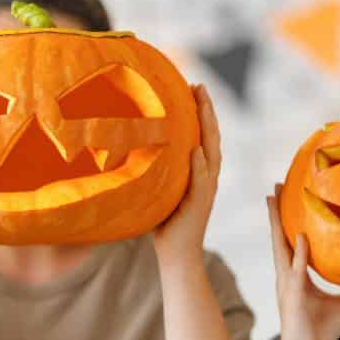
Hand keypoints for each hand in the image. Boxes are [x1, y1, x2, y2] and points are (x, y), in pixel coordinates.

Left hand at [153, 85, 219, 265]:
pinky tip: (195, 150)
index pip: (203, 135)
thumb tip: (127, 148)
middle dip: (207, 111)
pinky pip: (202, 182)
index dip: (201, 112)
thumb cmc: (163, 223)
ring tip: (203, 105)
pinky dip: (200, 166)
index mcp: (199, 171)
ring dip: (208, 129)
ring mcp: (206, 190)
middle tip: (199, 85)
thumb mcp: (157, 189)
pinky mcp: (200, 205)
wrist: (176, 254)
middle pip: (211, 137)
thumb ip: (154, 169)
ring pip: (212, 153)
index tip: (193, 88)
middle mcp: (207, 176)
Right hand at [269, 187, 339, 339]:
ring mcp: (286, 285)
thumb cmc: (321, 332)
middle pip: (279, 238)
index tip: (286, 197)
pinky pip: (296, 271)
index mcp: (295, 276)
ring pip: (280, 248)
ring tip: (275, 201)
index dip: (287, 221)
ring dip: (277, 224)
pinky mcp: (292, 296)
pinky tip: (302, 238)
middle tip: (274, 187)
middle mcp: (287, 276)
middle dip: (276, 213)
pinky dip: (299, 254)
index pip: (289, 242)